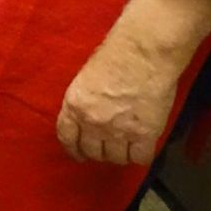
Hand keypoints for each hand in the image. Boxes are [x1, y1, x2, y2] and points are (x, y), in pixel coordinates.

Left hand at [56, 31, 178, 165]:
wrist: (143, 52)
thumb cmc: (116, 54)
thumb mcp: (86, 77)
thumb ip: (85, 100)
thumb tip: (90, 114)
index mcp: (74, 105)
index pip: (67, 137)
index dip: (73, 149)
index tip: (79, 154)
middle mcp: (92, 121)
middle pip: (92, 151)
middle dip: (99, 152)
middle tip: (107, 148)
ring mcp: (118, 130)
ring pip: (116, 158)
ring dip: (120, 155)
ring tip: (126, 146)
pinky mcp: (143, 134)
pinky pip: (139, 158)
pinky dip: (141, 156)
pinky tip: (142, 148)